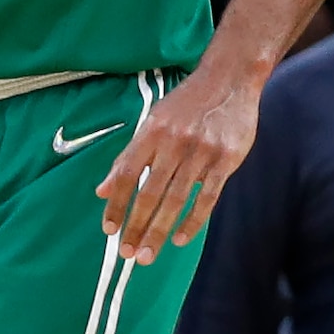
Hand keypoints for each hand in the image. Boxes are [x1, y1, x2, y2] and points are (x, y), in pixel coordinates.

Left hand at [96, 73, 257, 263]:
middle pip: (150, 193)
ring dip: (159, 230)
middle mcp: (174, 142)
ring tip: (146, 254)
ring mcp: (201, 153)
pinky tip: (180, 239)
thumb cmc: (187, 103)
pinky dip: (192, 222)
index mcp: (152, 132)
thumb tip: (104, 190)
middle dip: (136, 226)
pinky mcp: (226, 160)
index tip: (109, 230)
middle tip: (127, 254)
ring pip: (176, 200)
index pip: (127, 174)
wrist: (230, 79)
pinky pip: (207, 198)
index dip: (116, 204)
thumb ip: (130, 156)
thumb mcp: (153, 121)